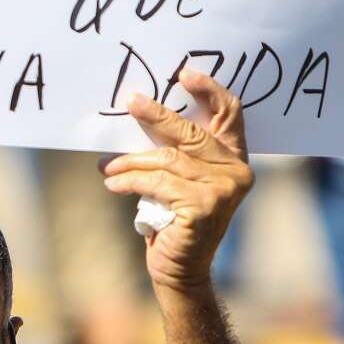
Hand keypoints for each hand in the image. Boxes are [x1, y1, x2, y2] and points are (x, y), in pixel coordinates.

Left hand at [100, 68, 253, 292]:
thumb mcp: (180, 179)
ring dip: (130, 160)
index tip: (183, 73)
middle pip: (191, 133)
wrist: (180, 270)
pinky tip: (112, 183)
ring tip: (107, 165)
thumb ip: (178, 151)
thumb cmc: (175, 219)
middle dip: (157, 116)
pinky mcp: (202, 206)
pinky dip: (129, 181)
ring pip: (167, 160)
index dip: (209, 90)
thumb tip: (140, 112)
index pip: (230, 113)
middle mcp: (236, 171)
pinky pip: (157, 183)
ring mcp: (222, 189)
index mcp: (235, 158)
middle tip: (131, 101)